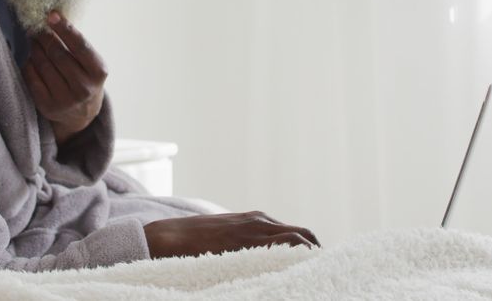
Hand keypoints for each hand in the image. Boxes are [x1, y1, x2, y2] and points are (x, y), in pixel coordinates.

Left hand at [21, 11, 107, 144]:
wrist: (83, 113)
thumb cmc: (86, 78)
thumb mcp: (91, 63)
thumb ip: (76, 45)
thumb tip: (52, 19)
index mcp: (98, 72)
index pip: (79, 45)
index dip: (65, 28)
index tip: (51, 15)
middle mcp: (83, 87)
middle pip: (57, 53)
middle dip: (45, 37)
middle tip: (38, 27)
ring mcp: (65, 99)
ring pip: (42, 64)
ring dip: (35, 48)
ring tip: (34, 40)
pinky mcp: (48, 106)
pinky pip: (32, 77)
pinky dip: (29, 64)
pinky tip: (31, 58)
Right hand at [143, 212, 319, 257]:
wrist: (167, 238)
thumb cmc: (194, 241)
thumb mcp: (226, 236)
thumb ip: (245, 243)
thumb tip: (260, 260)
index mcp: (256, 220)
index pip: (296, 233)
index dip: (310, 248)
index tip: (317, 263)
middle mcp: (260, 222)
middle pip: (304, 234)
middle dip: (317, 251)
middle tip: (324, 270)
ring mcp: (254, 231)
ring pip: (298, 240)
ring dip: (310, 254)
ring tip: (319, 272)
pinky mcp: (247, 243)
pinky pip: (282, 249)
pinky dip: (296, 258)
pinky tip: (299, 272)